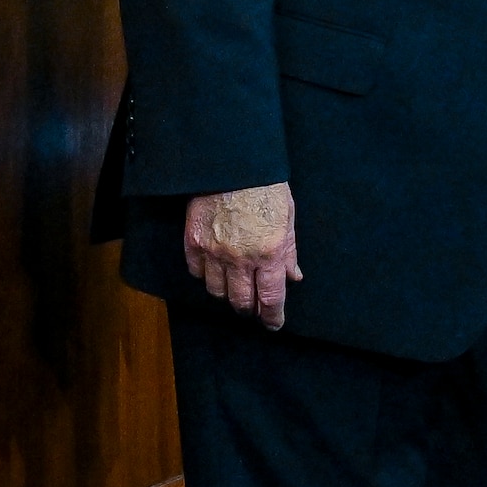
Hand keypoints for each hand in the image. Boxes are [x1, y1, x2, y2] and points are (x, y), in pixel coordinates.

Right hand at [183, 183, 299, 325]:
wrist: (233, 162)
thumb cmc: (265, 186)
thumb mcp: (288, 217)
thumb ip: (289, 251)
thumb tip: (293, 276)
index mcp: (269, 252)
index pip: (270, 298)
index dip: (272, 317)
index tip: (273, 324)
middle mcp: (241, 258)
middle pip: (241, 301)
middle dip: (249, 309)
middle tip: (253, 307)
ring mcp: (214, 251)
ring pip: (217, 291)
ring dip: (227, 293)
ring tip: (233, 287)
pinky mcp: (194, 241)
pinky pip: (197, 272)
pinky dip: (205, 275)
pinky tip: (214, 268)